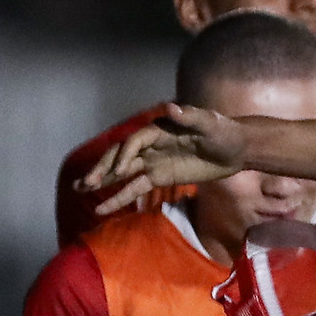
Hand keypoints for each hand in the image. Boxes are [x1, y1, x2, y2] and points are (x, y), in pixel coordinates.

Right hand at [79, 104, 248, 215]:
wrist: (236, 149)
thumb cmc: (223, 131)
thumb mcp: (209, 123)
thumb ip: (190, 117)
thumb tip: (172, 107)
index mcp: (158, 129)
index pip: (135, 142)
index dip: (125, 154)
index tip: (120, 171)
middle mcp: (150, 145)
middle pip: (120, 156)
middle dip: (102, 169)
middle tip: (84, 183)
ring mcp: (152, 162)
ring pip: (121, 172)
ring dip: (101, 181)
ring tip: (78, 190)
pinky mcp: (159, 177)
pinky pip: (135, 188)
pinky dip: (119, 197)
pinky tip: (103, 208)